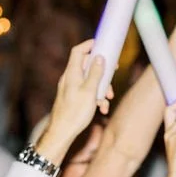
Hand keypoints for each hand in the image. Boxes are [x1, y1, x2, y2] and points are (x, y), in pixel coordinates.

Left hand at [40, 40, 112, 163]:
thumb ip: (95, 73)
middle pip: (87, 66)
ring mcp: (71, 88)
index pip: (79, 51)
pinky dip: (96, 97)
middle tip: (113, 74)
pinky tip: (102, 109)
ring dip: (101, 88)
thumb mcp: (90, 91)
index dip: (90, 45)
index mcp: (72, 73)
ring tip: (107, 99)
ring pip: (90, 80)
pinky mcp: (74, 97)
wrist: (62, 131)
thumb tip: (99, 57)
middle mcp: (70, 78)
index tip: (102, 44)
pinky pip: (87, 92)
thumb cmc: (75, 112)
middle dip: (102, 71)